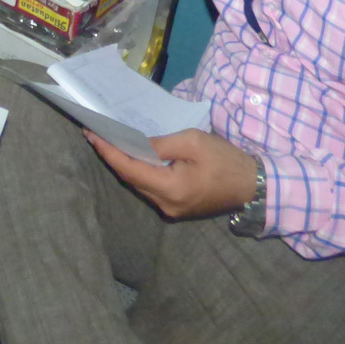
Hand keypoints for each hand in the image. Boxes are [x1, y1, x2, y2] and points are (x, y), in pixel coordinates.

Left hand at [84, 128, 258, 220]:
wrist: (253, 186)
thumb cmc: (226, 161)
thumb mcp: (193, 142)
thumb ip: (161, 144)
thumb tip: (136, 143)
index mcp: (169, 189)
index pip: (129, 169)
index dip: (108, 151)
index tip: (91, 134)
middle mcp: (166, 205)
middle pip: (131, 179)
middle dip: (112, 156)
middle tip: (97, 133)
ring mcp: (171, 210)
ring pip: (139, 185)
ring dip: (125, 164)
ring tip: (110, 141)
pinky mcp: (177, 208)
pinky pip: (151, 188)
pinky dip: (140, 172)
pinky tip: (133, 156)